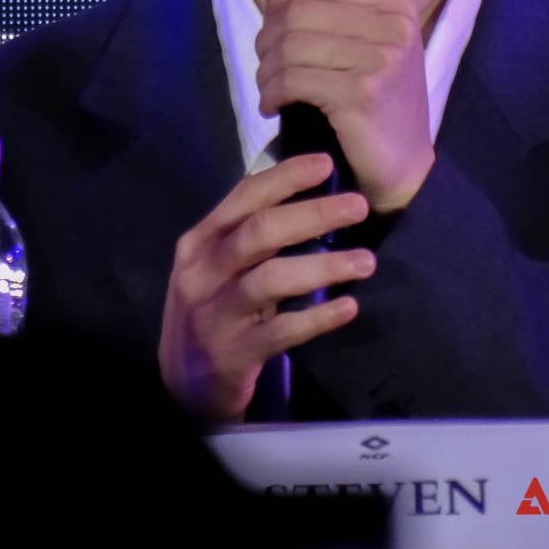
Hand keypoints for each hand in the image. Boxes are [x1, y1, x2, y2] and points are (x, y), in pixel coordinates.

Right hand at [158, 153, 374, 421]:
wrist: (181, 384)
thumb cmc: (212, 309)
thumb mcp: (215, 266)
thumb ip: (249, 235)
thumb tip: (311, 195)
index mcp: (200, 241)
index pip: (244, 197)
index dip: (286, 177)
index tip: (327, 163)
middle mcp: (202, 272)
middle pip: (260, 232)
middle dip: (313, 214)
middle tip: (359, 206)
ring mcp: (215, 314)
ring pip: (271, 278)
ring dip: (323, 266)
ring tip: (366, 261)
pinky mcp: (233, 354)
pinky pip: (281, 331)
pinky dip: (317, 317)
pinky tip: (348, 307)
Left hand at [255, 0, 434, 212]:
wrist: (406, 167)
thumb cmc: (381, 106)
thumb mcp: (373, 48)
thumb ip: (340, 16)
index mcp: (396, 6)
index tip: (271, 25)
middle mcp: (394, 25)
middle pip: (298, 10)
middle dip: (267, 38)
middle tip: (266, 65)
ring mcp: (381, 58)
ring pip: (290, 45)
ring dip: (267, 70)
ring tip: (269, 89)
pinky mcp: (361, 93)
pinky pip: (293, 79)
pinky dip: (271, 93)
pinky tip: (273, 107)